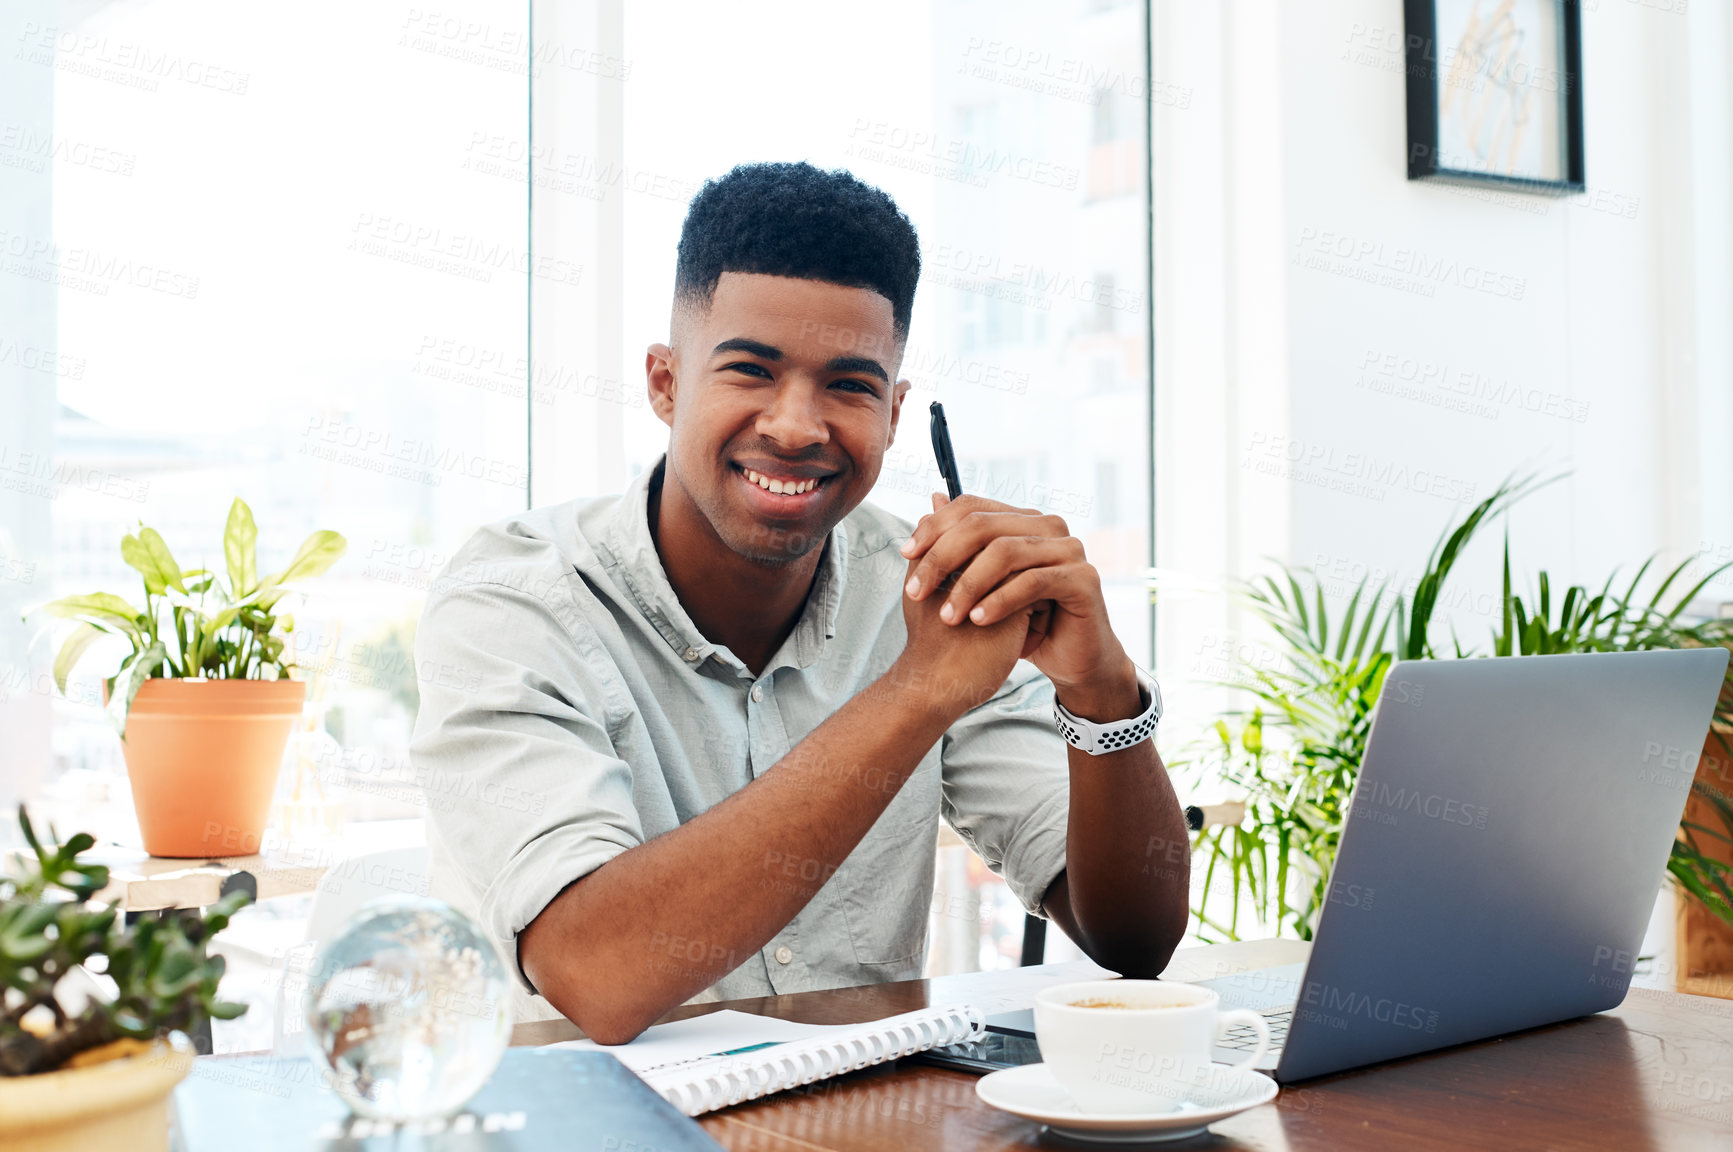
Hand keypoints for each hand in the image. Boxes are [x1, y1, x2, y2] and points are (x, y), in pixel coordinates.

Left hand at [898, 493, 1135, 717]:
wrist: (1068, 659)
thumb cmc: (1022, 622)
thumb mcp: (982, 584)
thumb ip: (960, 544)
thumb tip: (933, 497)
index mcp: (1023, 521)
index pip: (972, 506)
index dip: (935, 526)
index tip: (905, 553)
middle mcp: (1048, 527)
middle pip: (984, 525)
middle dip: (943, 557)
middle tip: (916, 591)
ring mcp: (1070, 549)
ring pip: (1005, 552)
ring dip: (968, 585)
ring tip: (947, 617)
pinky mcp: (1084, 578)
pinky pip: (1033, 582)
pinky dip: (1000, 600)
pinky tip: (978, 620)